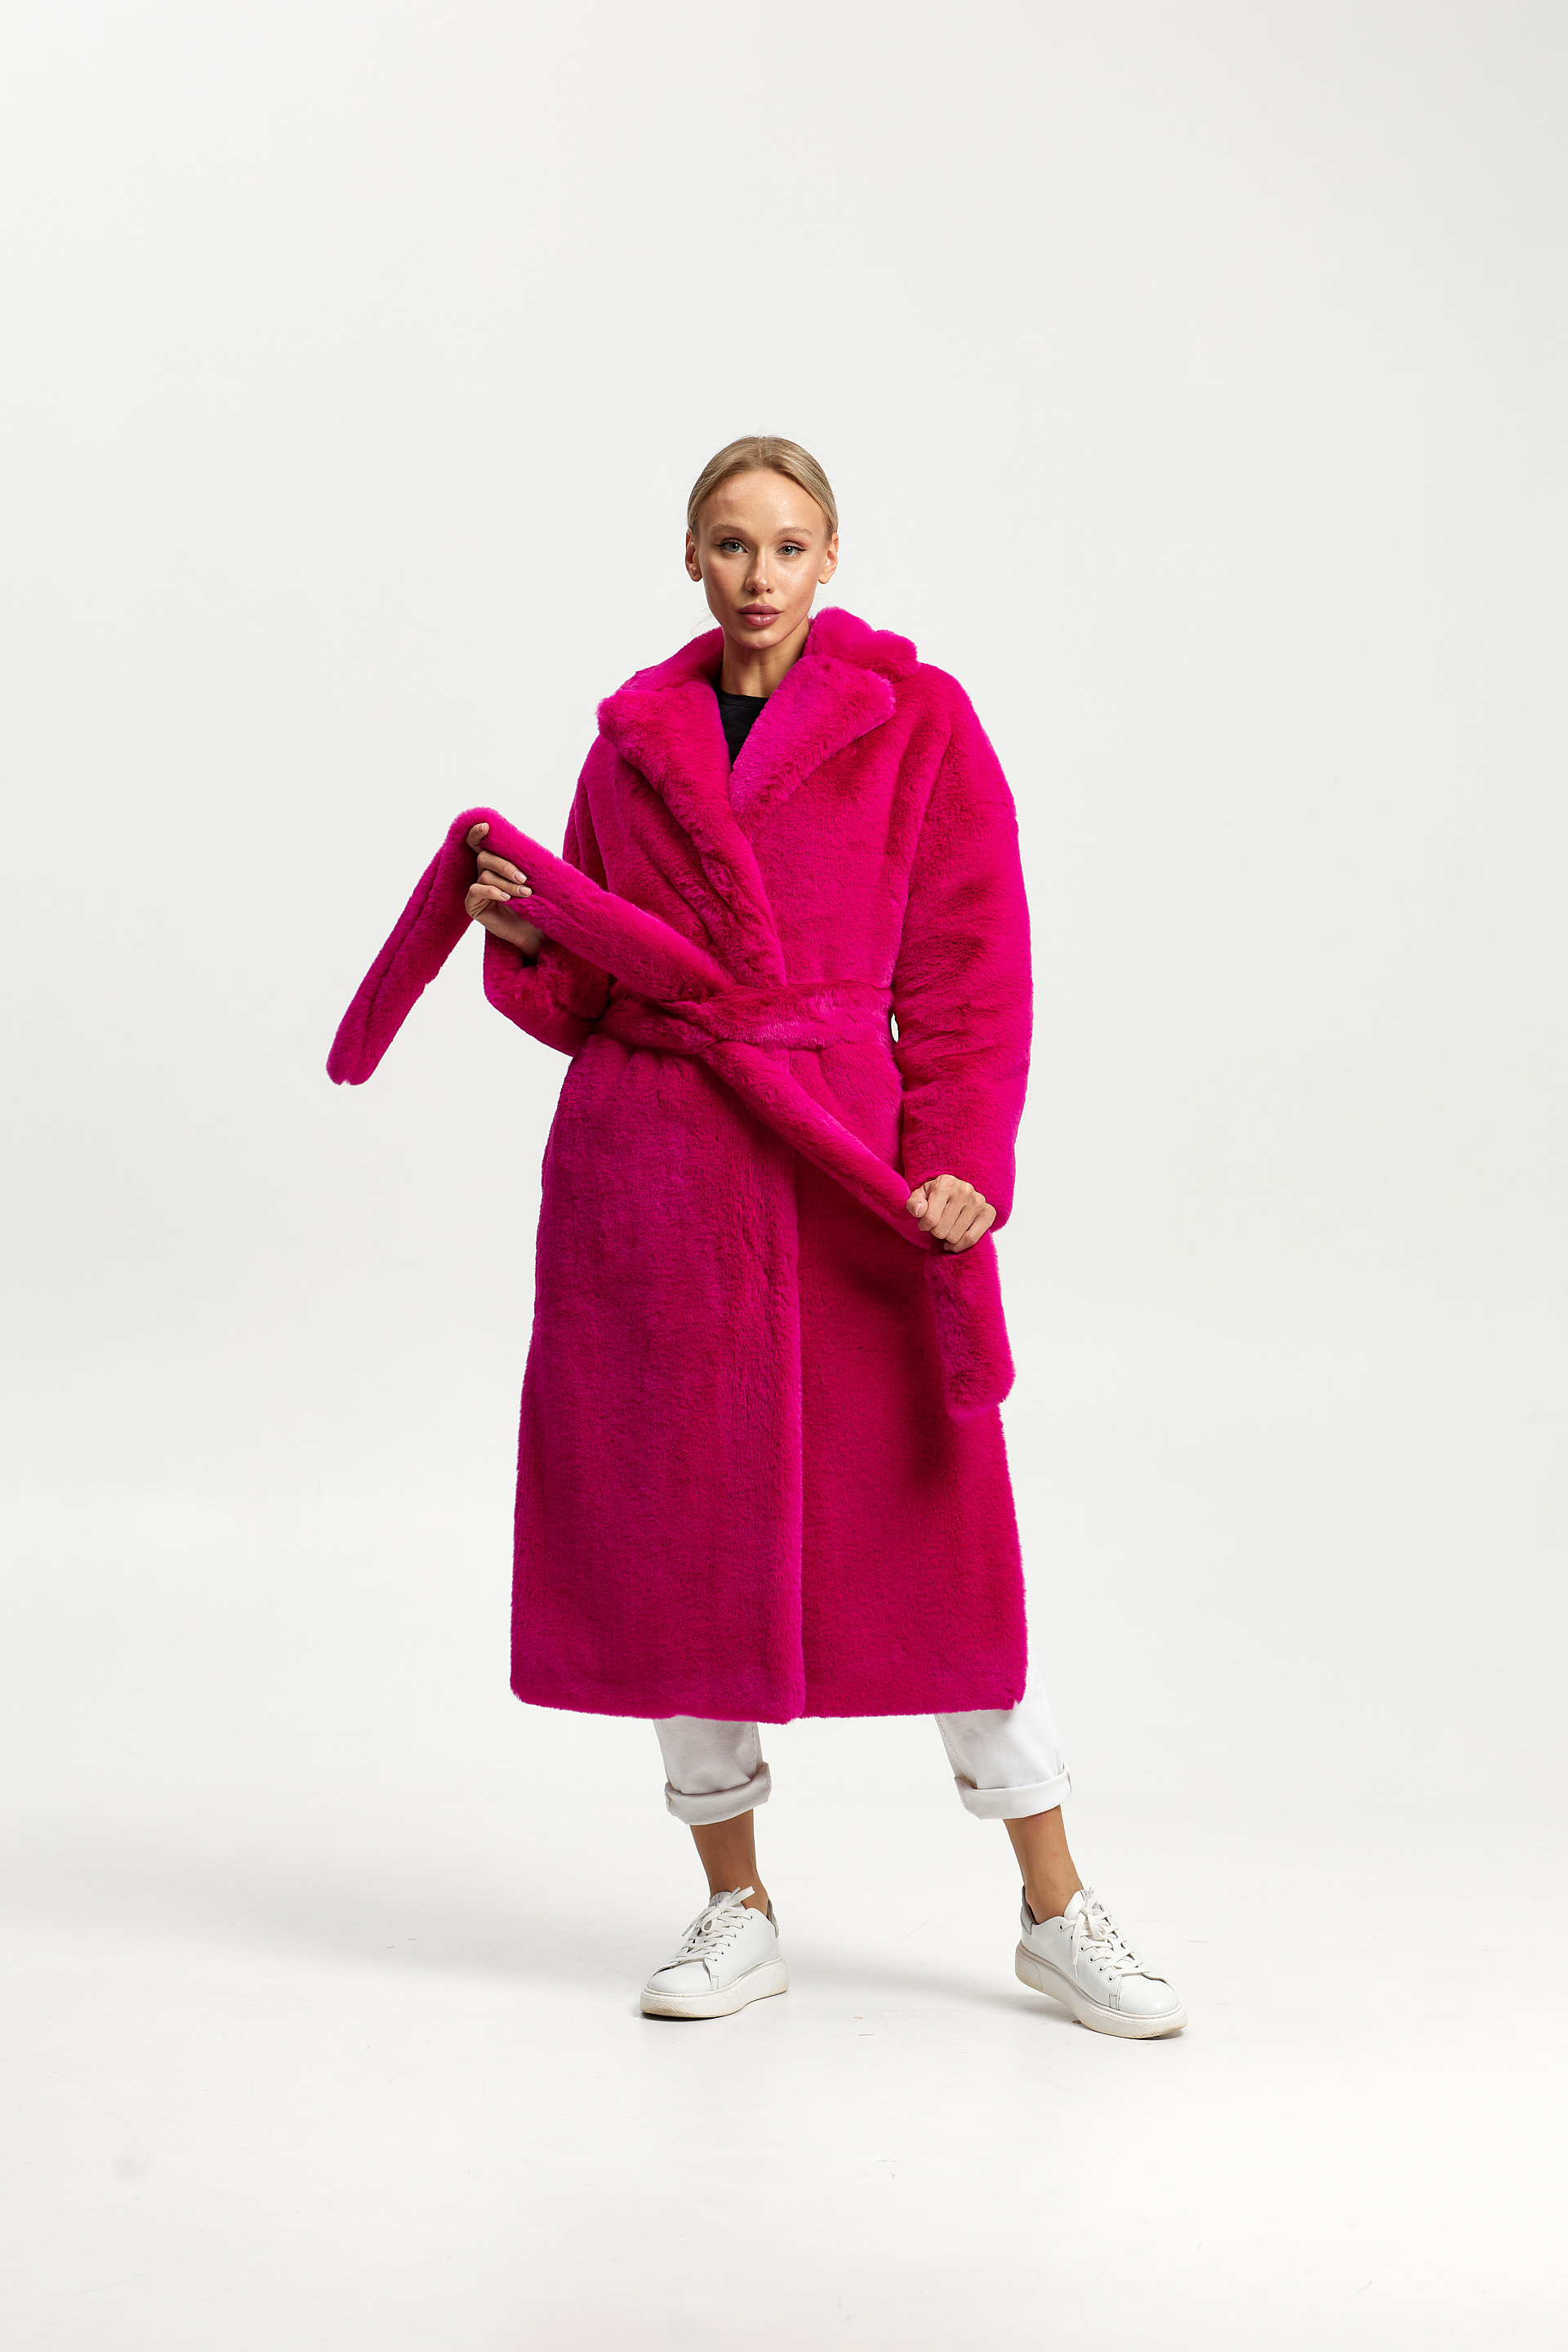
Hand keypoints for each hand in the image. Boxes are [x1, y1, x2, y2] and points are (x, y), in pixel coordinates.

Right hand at [465, 822, 543, 957]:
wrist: (537, 933)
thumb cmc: (537, 906)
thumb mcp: (536, 880)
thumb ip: (528, 863)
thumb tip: (532, 847)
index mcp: (497, 865)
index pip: (480, 845)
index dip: (477, 833)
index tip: (486, 826)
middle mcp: (483, 875)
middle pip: (484, 857)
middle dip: (505, 866)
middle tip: (525, 879)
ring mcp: (477, 890)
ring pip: (484, 874)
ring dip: (507, 882)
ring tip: (525, 893)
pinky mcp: (473, 905)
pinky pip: (476, 890)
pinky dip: (492, 891)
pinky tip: (506, 898)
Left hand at [905, 1173, 995, 1253]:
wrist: (958, 1194)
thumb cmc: (936, 1197)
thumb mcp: (920, 1196)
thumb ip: (914, 1203)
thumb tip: (919, 1211)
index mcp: (945, 1183)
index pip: (929, 1219)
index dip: (924, 1226)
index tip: (925, 1222)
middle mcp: (964, 1189)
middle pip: (941, 1230)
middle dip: (935, 1232)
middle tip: (938, 1225)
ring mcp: (978, 1201)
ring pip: (954, 1236)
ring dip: (947, 1238)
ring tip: (947, 1229)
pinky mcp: (989, 1212)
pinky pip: (971, 1239)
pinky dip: (959, 1246)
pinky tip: (954, 1243)